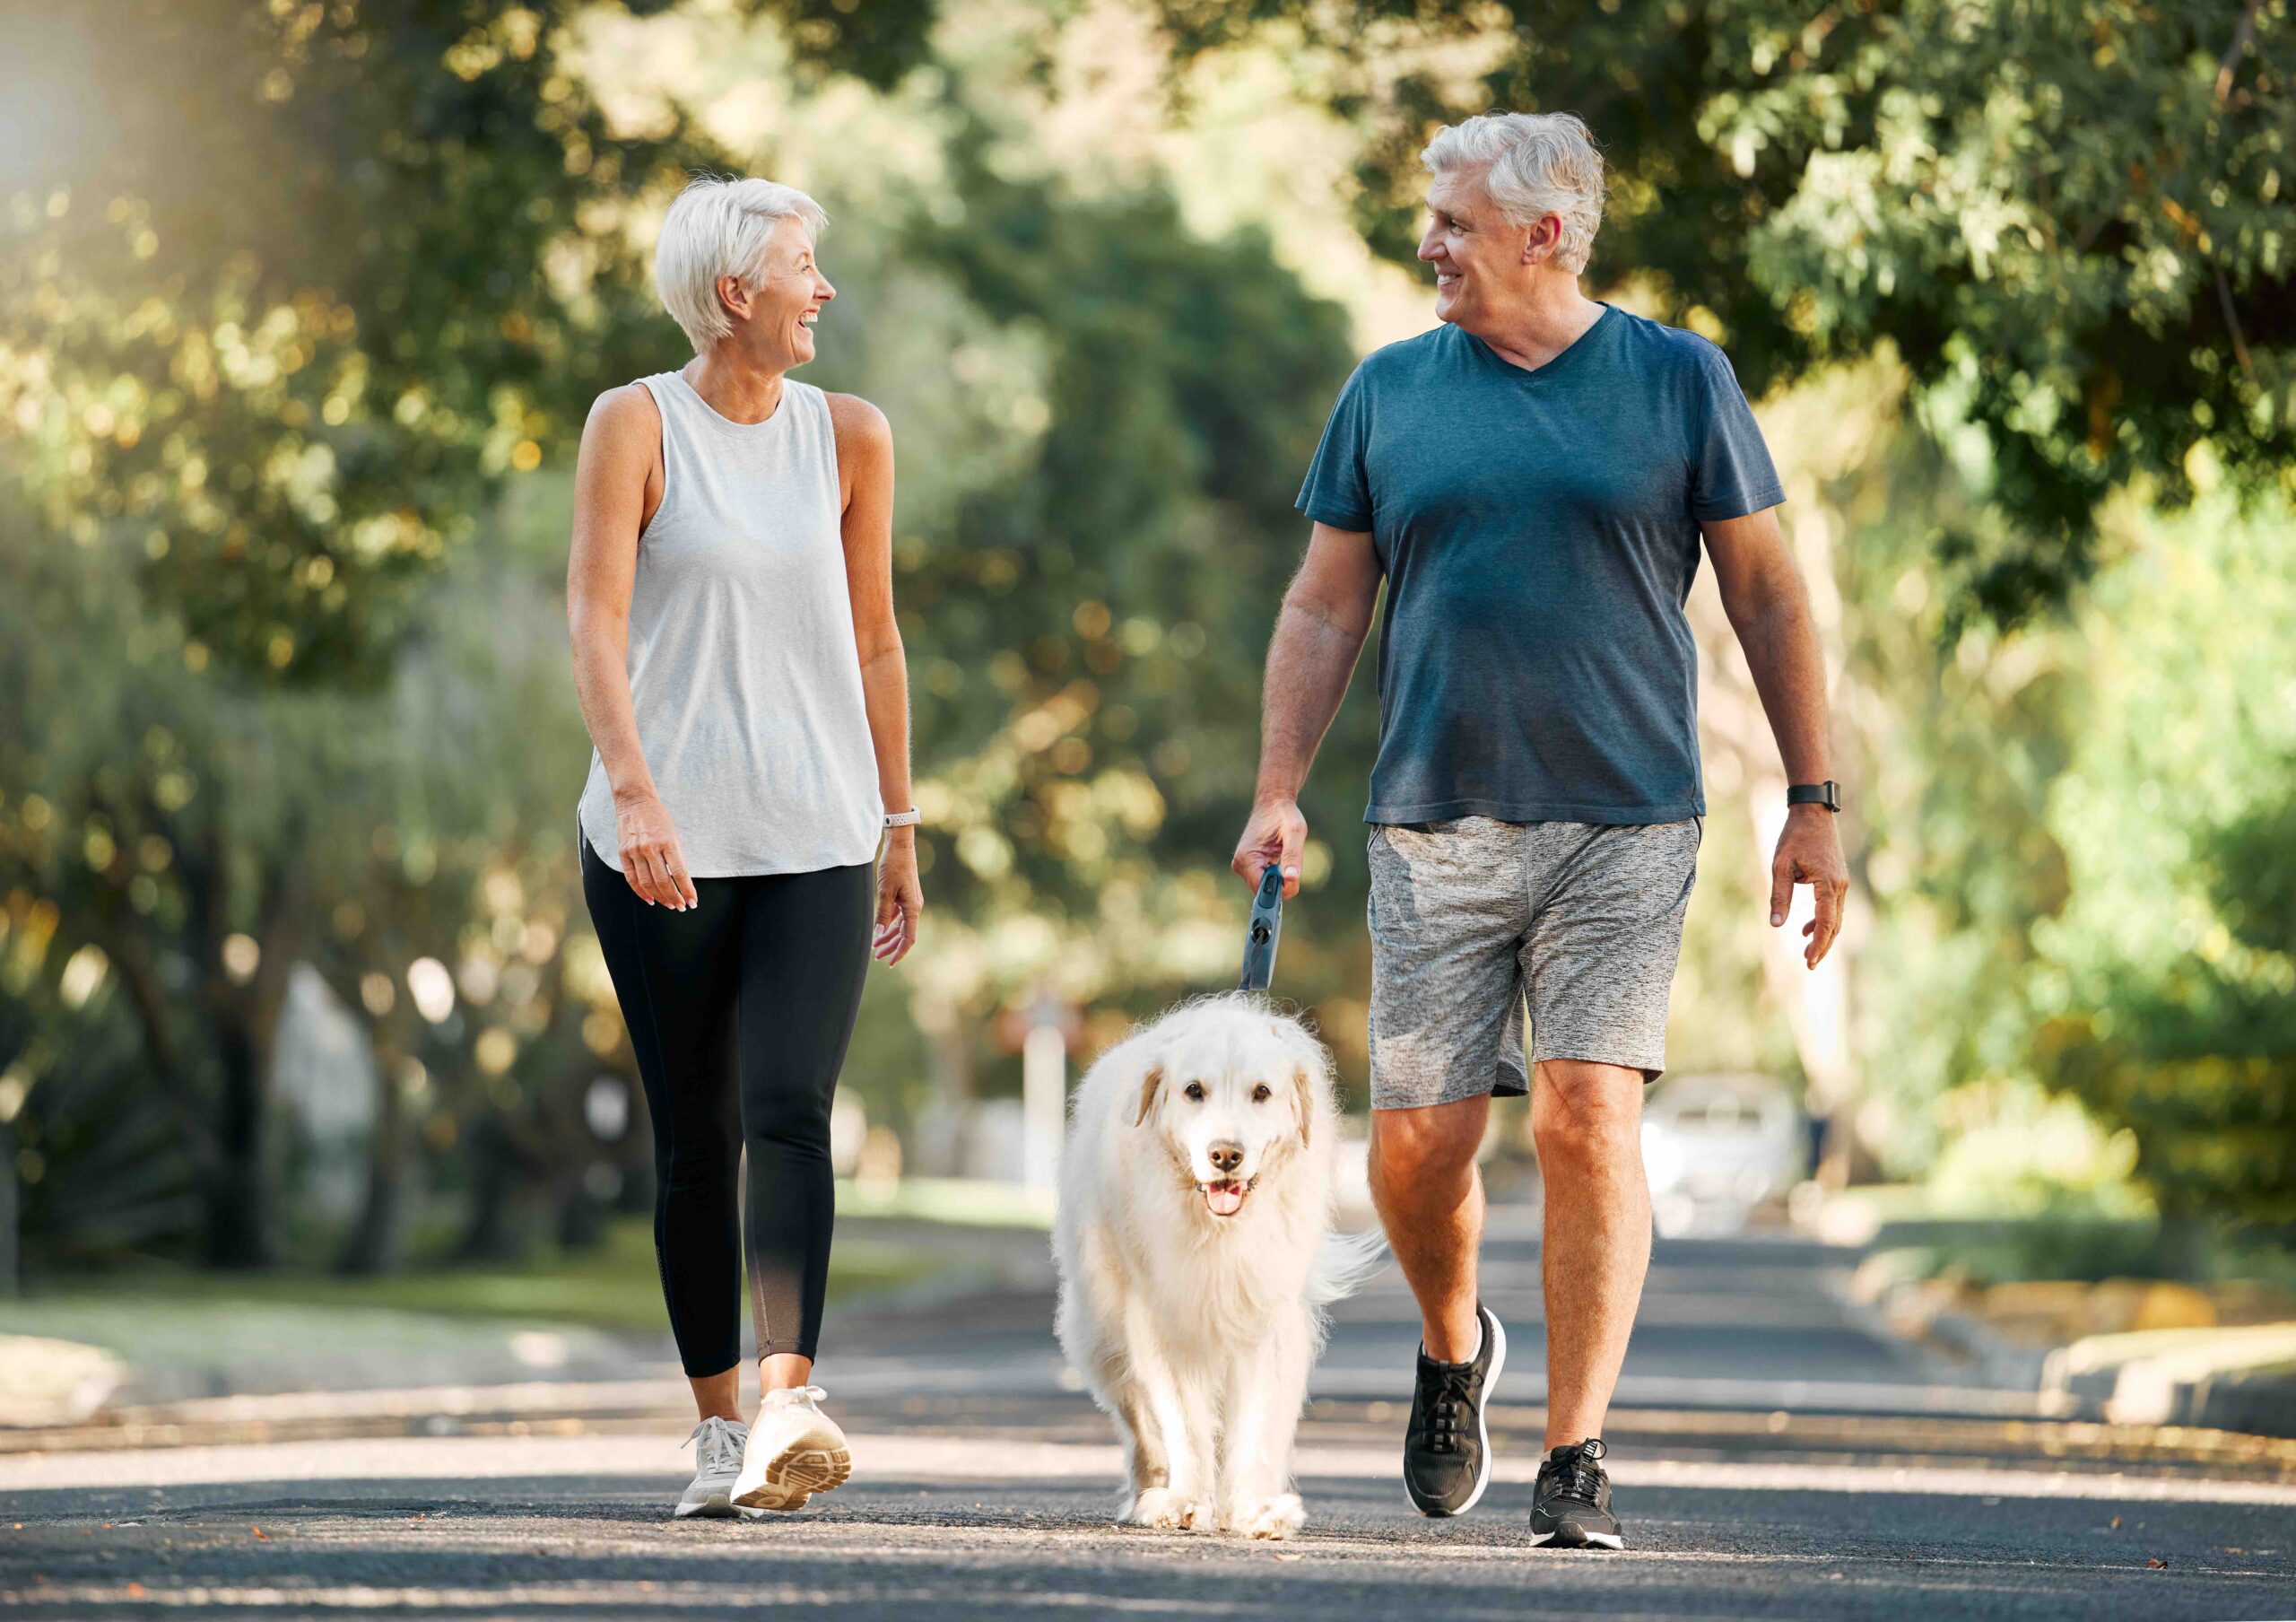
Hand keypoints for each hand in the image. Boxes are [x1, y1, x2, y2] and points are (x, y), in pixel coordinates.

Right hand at [614, 789, 698, 909]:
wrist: (635, 801)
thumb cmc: (659, 819)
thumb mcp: (674, 835)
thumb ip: (677, 857)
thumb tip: (682, 882)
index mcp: (668, 841)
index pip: (680, 872)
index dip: (687, 890)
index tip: (693, 902)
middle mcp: (651, 847)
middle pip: (663, 881)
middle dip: (674, 897)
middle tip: (681, 907)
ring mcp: (635, 851)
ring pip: (647, 883)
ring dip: (660, 897)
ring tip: (669, 905)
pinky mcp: (623, 853)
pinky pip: (632, 878)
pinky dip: (641, 892)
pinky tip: (651, 899)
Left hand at [873, 830, 922, 963]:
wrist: (900, 846)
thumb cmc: (893, 866)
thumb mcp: (885, 891)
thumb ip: (882, 914)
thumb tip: (878, 934)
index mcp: (913, 908)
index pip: (909, 938)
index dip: (900, 952)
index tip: (890, 963)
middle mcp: (914, 907)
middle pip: (904, 934)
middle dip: (891, 946)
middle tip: (877, 956)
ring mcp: (910, 902)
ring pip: (900, 926)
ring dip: (889, 936)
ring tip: (876, 946)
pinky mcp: (904, 896)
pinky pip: (898, 915)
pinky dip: (889, 924)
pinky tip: (880, 929)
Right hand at [1232, 795, 1307, 897]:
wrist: (1273, 803)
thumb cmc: (1284, 815)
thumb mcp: (1295, 832)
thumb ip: (1292, 856)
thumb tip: (1292, 879)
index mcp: (1247, 858)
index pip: (1263, 890)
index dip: (1281, 889)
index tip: (1293, 877)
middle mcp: (1240, 864)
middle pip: (1264, 892)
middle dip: (1281, 883)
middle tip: (1290, 863)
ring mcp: (1242, 866)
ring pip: (1266, 888)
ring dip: (1279, 877)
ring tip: (1282, 855)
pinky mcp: (1248, 866)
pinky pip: (1264, 881)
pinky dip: (1276, 875)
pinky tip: (1278, 857)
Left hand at [1769, 804, 1846, 967]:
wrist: (1813, 813)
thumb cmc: (1795, 837)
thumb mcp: (1781, 866)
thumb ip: (1779, 896)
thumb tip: (1775, 924)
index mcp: (1828, 884)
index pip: (1826, 922)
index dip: (1818, 944)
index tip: (1808, 961)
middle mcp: (1840, 886)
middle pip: (1834, 925)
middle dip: (1822, 946)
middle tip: (1808, 965)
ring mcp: (1841, 883)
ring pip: (1835, 918)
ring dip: (1822, 935)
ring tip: (1806, 953)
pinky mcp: (1838, 879)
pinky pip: (1832, 907)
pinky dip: (1822, 920)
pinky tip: (1804, 929)